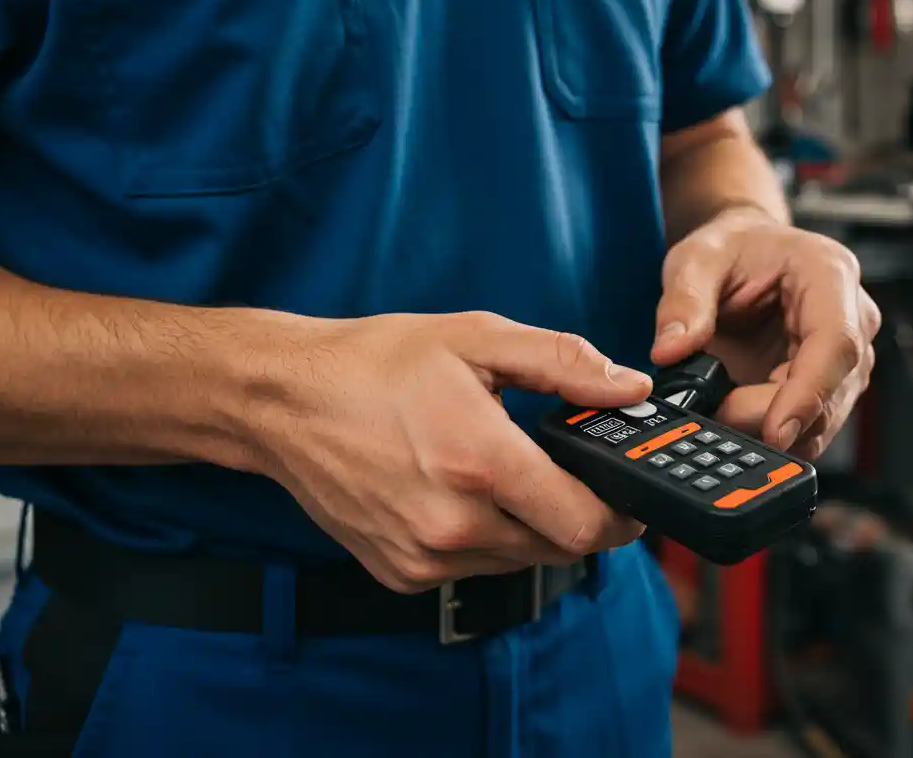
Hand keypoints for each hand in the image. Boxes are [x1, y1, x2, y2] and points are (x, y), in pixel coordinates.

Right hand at [243, 312, 651, 592]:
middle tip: (567, 475)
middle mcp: (452, 522)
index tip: (627, 496)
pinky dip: (485, 540)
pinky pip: (473, 570)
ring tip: (505, 475)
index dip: (620, 513)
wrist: (283, 401)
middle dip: (577, 516)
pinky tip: (462, 495)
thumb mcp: (477, 339)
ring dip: (531, 528)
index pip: (584, 523)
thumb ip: (564, 363)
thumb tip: (628, 388)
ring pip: (518, 562)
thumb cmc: (374, 365)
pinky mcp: (402, 574)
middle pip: (558, 547)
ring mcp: (424, 557)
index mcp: (478, 462)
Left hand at [650, 208, 880, 459]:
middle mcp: (853, 316)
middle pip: (831, 390)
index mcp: (829, 274)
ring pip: (825, 416)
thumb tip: (670, 352)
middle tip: (718, 413)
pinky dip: (773, 430)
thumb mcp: (697, 260)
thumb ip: (683, 302)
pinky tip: (740, 414)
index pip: (836, 343)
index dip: (807, 394)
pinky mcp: (832, 383)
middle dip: (773, 418)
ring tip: (722, 406)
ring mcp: (847, 356)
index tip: (774, 431)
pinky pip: (811, 424)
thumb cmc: (734, 248)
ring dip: (771, 427)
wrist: (748, 252)